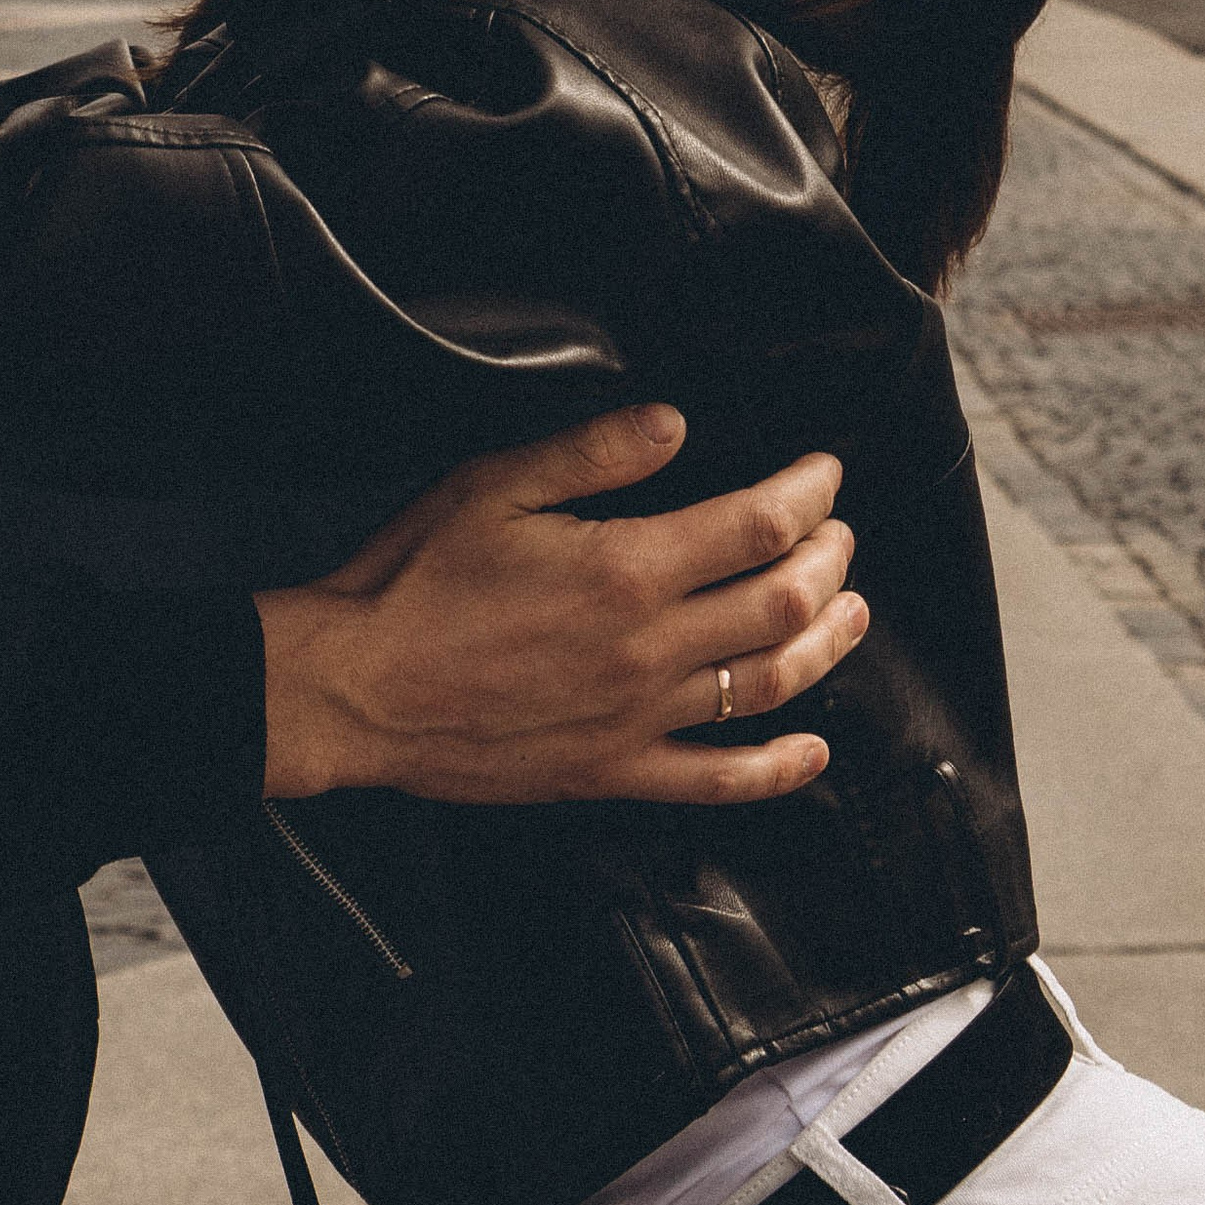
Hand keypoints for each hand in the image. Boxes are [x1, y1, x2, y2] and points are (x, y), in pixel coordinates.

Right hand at [257, 417, 863, 808]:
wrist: (356, 689)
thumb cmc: (413, 581)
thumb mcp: (495, 485)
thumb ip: (594, 452)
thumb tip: (674, 424)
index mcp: (624, 567)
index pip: (757, 525)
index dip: (806, 495)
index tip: (822, 475)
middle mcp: (647, 647)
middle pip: (781, 603)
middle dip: (827, 560)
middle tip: (837, 533)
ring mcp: (637, 718)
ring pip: (769, 685)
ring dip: (826, 645)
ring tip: (849, 613)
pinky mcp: (613, 770)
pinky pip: (717, 780)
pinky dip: (778, 771)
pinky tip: (811, 751)